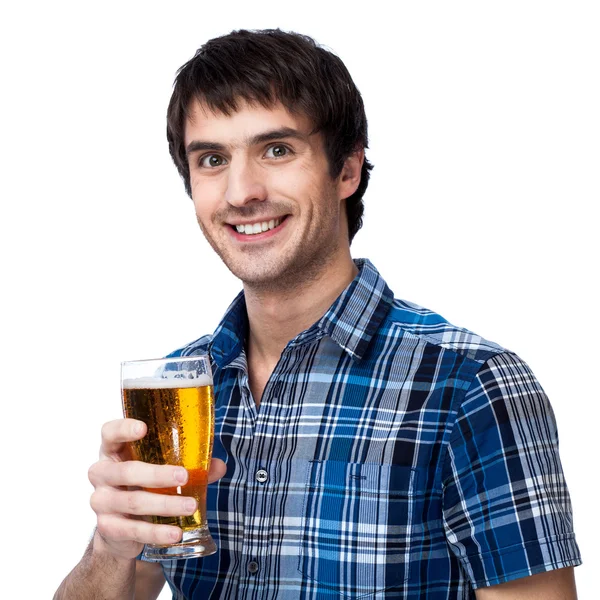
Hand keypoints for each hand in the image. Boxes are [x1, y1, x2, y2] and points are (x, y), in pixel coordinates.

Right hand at [88, 418, 226, 559]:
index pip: (109, 433)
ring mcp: (101, 501)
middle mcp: (101, 473)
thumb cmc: (142, 484)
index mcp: (113, 450)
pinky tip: (175, 532)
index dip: (123, 429)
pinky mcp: (107, 527)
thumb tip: (219, 466)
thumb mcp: (159, 468)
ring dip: (165, 504)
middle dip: (157, 474)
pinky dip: (157, 532)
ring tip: (191, 506)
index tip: (143, 428)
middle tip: (184, 476)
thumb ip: (189, 464)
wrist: (119, 527)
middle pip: (126, 471)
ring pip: (134, 502)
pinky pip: (133, 530)